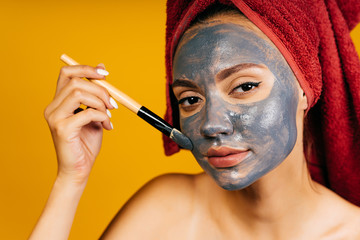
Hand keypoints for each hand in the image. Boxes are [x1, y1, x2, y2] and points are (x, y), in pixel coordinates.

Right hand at [44, 64, 115, 184]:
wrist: (79, 170)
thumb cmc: (86, 144)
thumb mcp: (94, 113)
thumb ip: (96, 94)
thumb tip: (102, 68)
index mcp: (59, 102)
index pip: (67, 73)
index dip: (86, 68)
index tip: (105, 73)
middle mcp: (53, 107)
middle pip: (75, 81)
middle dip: (100, 89)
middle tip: (112, 103)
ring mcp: (55, 117)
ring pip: (79, 93)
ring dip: (101, 102)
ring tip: (109, 115)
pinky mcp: (62, 129)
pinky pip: (87, 112)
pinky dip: (102, 116)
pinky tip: (107, 125)